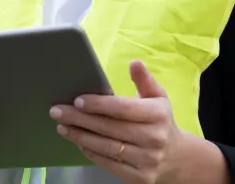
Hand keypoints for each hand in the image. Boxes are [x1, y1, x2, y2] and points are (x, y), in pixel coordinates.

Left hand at [50, 61, 186, 183]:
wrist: (177, 158)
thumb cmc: (160, 122)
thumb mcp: (158, 98)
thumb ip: (144, 80)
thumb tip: (134, 63)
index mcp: (158, 115)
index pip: (123, 108)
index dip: (98, 104)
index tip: (77, 100)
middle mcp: (154, 138)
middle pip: (109, 128)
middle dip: (79, 119)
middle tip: (57, 111)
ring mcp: (147, 160)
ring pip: (106, 147)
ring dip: (80, 136)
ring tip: (62, 127)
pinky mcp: (140, 177)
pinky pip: (109, 163)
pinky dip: (91, 152)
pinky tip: (78, 142)